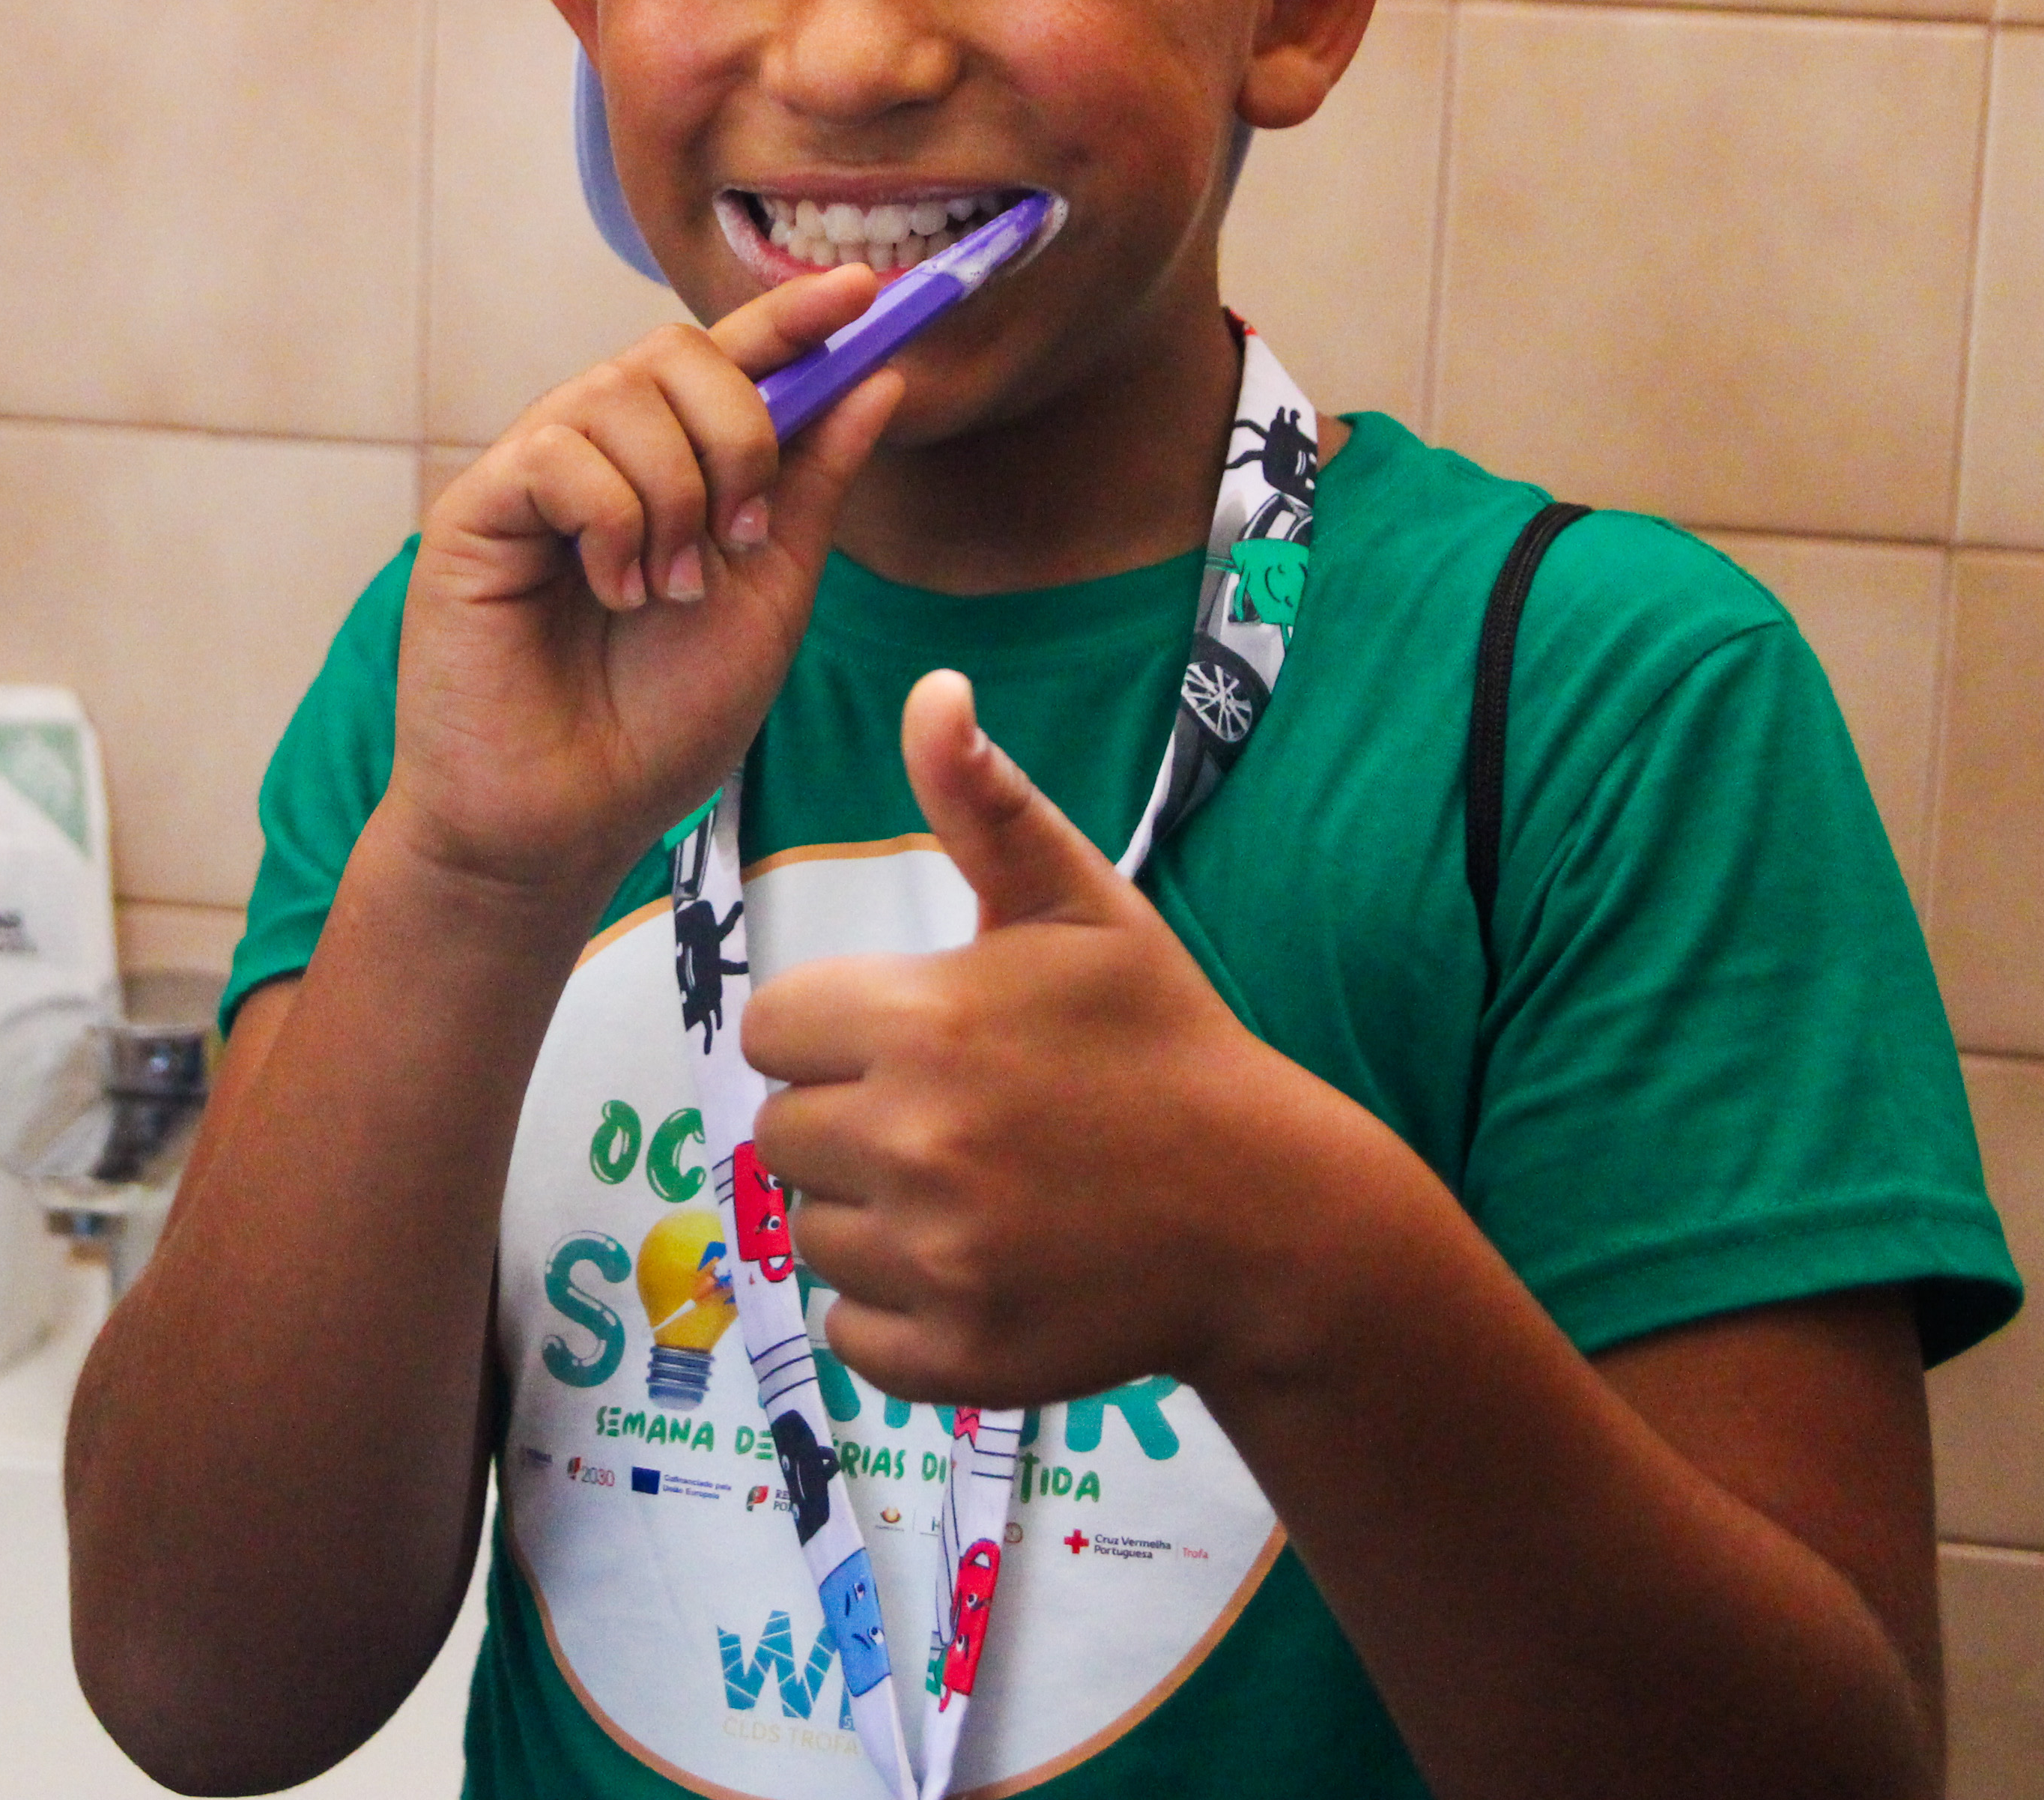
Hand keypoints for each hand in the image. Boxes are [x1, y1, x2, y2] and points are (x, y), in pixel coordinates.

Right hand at [393, 269, 899, 906]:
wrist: (568, 821)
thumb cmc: (658, 724)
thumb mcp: (771, 597)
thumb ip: (811, 487)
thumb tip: (877, 378)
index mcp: (672, 468)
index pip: (730, 359)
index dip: (792, 316)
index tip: (863, 287)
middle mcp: (598, 455)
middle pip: (674, 351)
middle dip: (738, 431)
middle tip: (741, 537)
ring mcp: (532, 476)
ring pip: (620, 394)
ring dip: (677, 496)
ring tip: (666, 592)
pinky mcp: (475, 509)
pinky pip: (558, 451)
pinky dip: (613, 521)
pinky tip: (615, 591)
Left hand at [745, 669, 1406, 1406]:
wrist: (1270, 1215)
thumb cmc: (1164, 1042)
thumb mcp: (1082, 905)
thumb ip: (984, 803)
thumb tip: (932, 689)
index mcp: (926, 1023)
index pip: (773, 1030)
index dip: (833, 1032)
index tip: (912, 1040)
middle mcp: (916, 1142)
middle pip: (780, 1132)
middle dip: (847, 1119)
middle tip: (953, 1118)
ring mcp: (935, 1259)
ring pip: (810, 1231)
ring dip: (867, 1216)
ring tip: (973, 1190)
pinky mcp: (953, 1354)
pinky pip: (848, 1332)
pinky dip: (895, 1311)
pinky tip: (978, 1265)